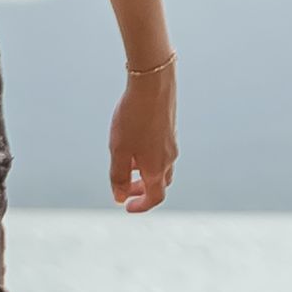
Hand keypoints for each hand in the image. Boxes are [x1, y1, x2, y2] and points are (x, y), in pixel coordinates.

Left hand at [110, 60, 174, 215]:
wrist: (153, 84)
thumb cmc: (133, 118)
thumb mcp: (119, 150)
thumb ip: (119, 176)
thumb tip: (119, 198)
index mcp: (157, 168)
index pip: (155, 198)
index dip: (141, 206)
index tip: (126, 207)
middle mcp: (169, 158)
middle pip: (160, 184)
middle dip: (142, 191)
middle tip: (124, 190)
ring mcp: (172, 143)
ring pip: (162, 167)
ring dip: (145, 174)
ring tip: (128, 166)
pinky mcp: (170, 129)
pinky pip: (162, 152)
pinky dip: (149, 158)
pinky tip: (134, 145)